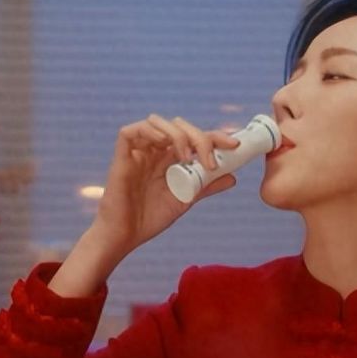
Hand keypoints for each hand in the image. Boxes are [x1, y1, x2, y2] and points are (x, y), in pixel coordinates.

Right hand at [90, 114, 239, 254]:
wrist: (126, 235)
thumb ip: (206, 186)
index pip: (194, 138)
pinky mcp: (122, 156)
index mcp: (170, 159)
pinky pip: (130, 132)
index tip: (234, 144)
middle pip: (179, 126)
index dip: (215, 136)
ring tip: (185, 157)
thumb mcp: (185, 199)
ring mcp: (139, 152)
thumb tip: (233, 177)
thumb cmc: (150, 218)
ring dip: (178, 135)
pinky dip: (150, 132)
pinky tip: (163, 144)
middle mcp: (155, 151)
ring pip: (157, 122)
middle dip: (200, 137)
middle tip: (209, 160)